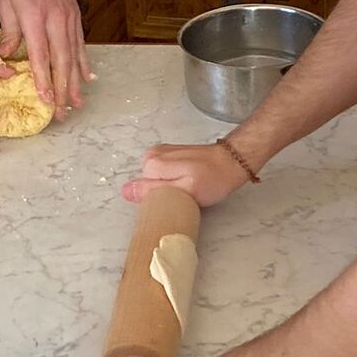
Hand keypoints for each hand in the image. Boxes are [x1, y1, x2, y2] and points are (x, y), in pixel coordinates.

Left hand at [0, 0, 89, 119]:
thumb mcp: (5, 1)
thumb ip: (9, 32)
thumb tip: (8, 58)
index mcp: (35, 17)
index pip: (41, 55)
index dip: (44, 79)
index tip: (46, 100)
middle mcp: (56, 21)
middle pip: (62, 61)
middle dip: (63, 90)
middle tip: (63, 112)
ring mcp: (69, 19)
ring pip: (74, 56)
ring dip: (75, 82)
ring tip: (76, 103)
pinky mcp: (75, 17)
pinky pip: (81, 44)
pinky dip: (84, 63)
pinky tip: (87, 79)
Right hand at [123, 141, 251, 206]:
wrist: (231, 161)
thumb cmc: (212, 179)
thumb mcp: (183, 191)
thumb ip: (153, 190)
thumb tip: (126, 191)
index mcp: (152, 163)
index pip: (141, 190)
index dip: (157, 201)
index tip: (175, 203)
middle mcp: (151, 154)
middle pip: (146, 184)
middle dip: (162, 193)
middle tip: (183, 197)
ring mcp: (159, 152)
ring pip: (153, 179)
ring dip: (166, 187)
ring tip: (185, 189)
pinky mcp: (167, 154)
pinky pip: (160, 173)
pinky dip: (170, 180)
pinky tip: (184, 182)